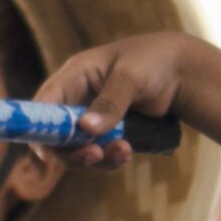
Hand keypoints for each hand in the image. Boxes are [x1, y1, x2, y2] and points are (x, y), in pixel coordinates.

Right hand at [34, 32, 207, 172]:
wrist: (182, 73)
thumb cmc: (153, 62)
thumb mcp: (131, 77)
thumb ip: (110, 103)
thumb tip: (87, 129)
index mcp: (74, 76)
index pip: (44, 104)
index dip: (39, 128)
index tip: (49, 150)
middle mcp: (77, 98)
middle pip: (55, 135)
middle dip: (72, 150)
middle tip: (94, 155)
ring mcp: (91, 118)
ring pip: (77, 150)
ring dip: (96, 157)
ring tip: (124, 152)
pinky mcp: (107, 134)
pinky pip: (99, 154)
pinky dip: (110, 158)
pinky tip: (128, 153)